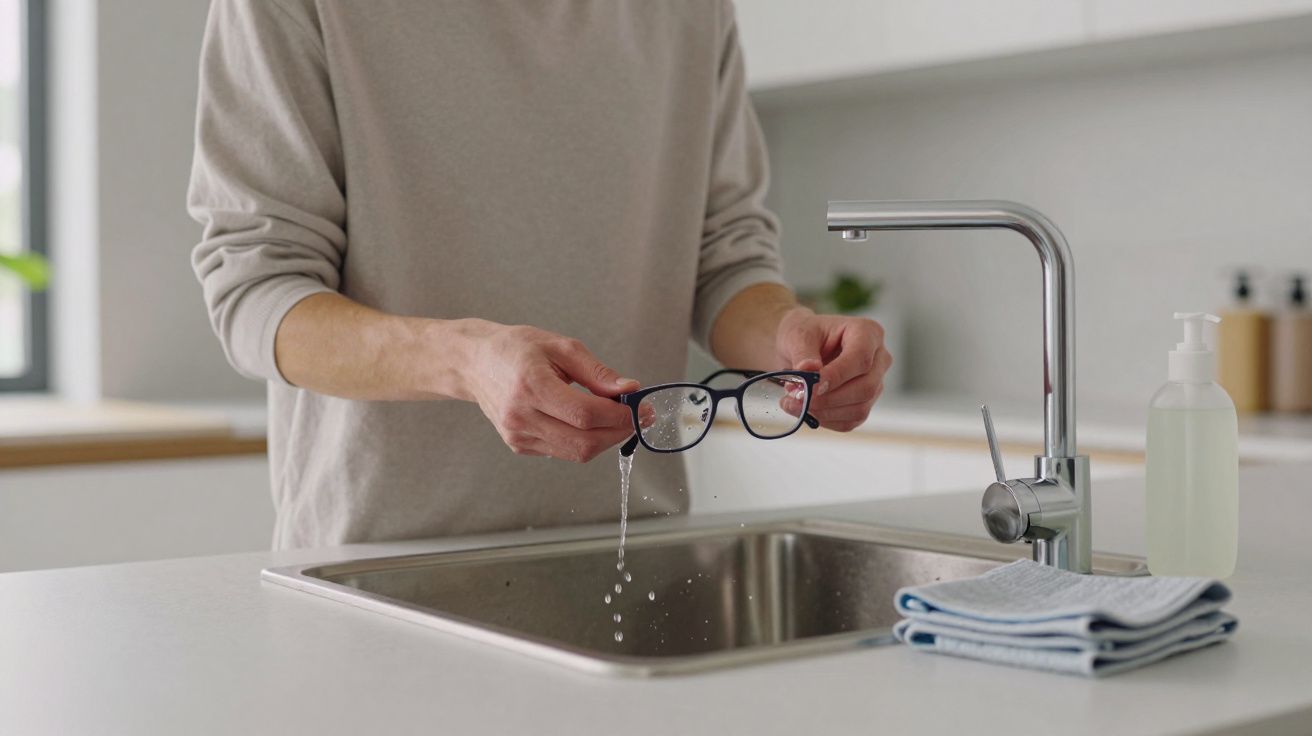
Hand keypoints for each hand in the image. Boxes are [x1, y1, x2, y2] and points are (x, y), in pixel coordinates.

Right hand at [461, 322, 638, 461]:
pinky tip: (587, 422)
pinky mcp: (519, 445)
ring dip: (605, 439)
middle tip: (637, 417)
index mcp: (531, 386)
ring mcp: (518, 435)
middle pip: (583, 441)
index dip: (619, 415)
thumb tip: (629, 389)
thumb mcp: (561, 346)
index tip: (640, 407)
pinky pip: (562, 451)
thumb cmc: (516, 349)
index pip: (585, 414)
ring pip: (576, 453)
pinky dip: (583, 440)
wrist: (475, 363)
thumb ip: (597, 372)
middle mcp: (521, 416)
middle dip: (619, 432)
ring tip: (617, 418)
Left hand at [774, 307, 891, 431]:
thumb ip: (803, 353)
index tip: (812, 387)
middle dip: (829, 399)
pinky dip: (825, 420)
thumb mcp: (798, 335)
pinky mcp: (864, 403)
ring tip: (794, 403)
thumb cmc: (804, 334)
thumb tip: (809, 369)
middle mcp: (878, 359)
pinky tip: (804, 411)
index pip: (861, 358)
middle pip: (866, 387)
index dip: (837, 376)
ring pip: (860, 408)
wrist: (800, 348)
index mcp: (867, 333)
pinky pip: (850, 421)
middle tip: (798, 398)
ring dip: (824, 412)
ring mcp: (875, 383)